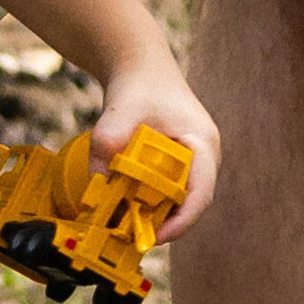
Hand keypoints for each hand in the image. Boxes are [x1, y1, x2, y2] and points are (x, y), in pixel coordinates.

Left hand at [94, 49, 219, 237]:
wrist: (140, 67)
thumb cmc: (139, 86)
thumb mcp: (120, 111)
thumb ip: (107, 142)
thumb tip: (97, 183)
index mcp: (203, 143)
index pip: (201, 192)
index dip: (182, 220)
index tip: (156, 236)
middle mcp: (205, 157)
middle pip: (190, 202)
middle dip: (164, 222)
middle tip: (132, 234)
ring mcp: (194, 162)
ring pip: (179, 199)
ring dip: (155, 213)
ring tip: (125, 221)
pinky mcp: (179, 165)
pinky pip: (169, 191)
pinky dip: (150, 201)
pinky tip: (125, 204)